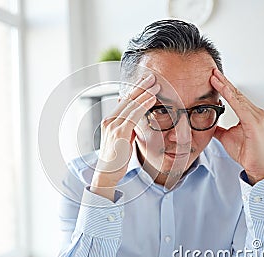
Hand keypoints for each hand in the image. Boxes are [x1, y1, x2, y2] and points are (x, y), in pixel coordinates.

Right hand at [91, 74, 159, 199]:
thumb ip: (127, 128)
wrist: (107, 173)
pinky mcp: (119, 132)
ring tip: (156, 85)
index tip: (145, 83)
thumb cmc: (116, 159)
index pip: (124, 102)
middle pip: (127, 99)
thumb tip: (135, 121)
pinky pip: (134, 115)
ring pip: (131, 105)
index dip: (135, 91)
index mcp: (110, 121)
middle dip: (140, 86)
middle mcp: (109, 120)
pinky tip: (152, 99)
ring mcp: (113, 126)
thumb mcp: (122, 140)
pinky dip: (144, 105)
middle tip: (152, 77)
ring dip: (145, 93)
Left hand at [210, 69, 263, 184]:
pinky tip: (223, 90)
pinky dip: (231, 98)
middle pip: (235, 93)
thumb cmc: (245, 151)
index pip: (234, 96)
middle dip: (223, 82)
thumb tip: (209, 124)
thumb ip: (218, 128)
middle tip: (212, 71)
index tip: (213, 77)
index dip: (224, 86)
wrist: (255, 165)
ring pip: (237, 97)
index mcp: (248, 114)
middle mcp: (254, 112)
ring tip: (214, 77)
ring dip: (225, 86)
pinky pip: (240, 107)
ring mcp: (255, 116)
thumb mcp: (226, 136)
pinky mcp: (253, 122)